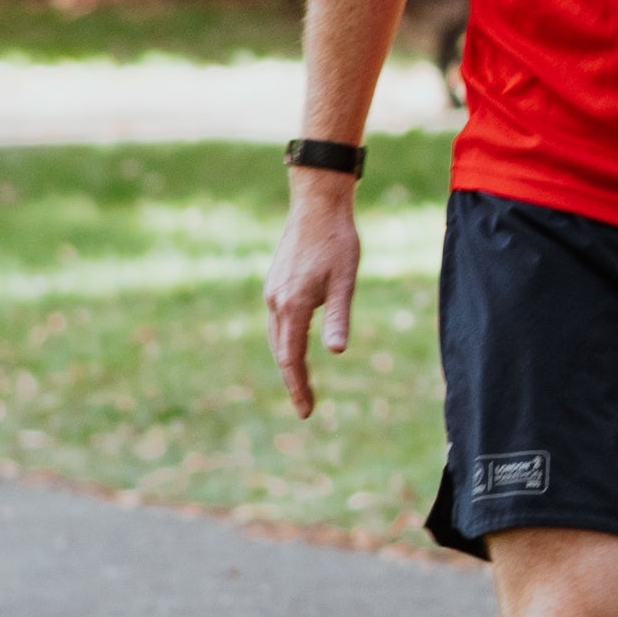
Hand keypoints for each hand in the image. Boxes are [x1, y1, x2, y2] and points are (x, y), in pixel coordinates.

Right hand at [265, 176, 362, 419]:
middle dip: (293, 380)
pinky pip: (276, 321)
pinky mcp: (275, 282)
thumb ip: (338, 317)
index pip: (292, 358)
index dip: (299, 386)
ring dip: (288, 361)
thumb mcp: (345, 281)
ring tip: (301, 382)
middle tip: (306, 406)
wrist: (317, 204)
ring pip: (276, 336)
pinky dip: (285, 340)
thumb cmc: (338, 241)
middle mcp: (275, 302)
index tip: (306, 412)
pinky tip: (295, 344)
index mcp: (292, 306)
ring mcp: (272, 292)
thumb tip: (336, 352)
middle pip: (281, 351)